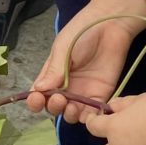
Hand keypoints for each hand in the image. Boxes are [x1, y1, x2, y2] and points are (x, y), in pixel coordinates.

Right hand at [27, 6, 141, 119]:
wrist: (110, 25)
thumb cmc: (82, 32)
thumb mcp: (62, 48)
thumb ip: (53, 70)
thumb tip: (38, 90)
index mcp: (52, 74)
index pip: (39, 93)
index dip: (35, 100)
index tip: (37, 99)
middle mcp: (66, 86)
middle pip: (54, 106)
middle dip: (53, 106)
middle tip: (60, 98)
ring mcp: (83, 92)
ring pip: (71, 113)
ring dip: (69, 115)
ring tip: (72, 107)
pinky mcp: (100, 95)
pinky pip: (91, 113)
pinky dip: (88, 119)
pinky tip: (87, 114)